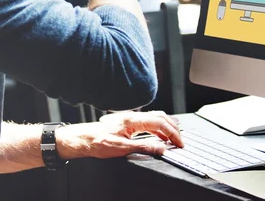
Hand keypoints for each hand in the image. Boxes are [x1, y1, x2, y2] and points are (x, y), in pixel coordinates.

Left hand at [56, 111, 182, 159]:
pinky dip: (158, 127)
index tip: (179, 143)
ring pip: (155, 117)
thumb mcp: (121, 148)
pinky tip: (159, 135)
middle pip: (160, 117)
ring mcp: (131, 118)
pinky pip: (148, 121)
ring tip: (174, 137)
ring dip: (166, 126)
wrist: (83, 139)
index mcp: (132, 120)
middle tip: (180, 140)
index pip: (159, 123)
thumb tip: (161, 148)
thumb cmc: (98, 142)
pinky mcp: (128, 122)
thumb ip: (143, 147)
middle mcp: (133, 116)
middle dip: (173, 128)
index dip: (172, 133)